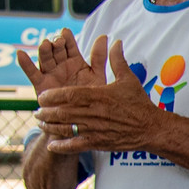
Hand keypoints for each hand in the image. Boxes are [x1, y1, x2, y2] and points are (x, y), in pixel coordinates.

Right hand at [15, 29, 101, 97]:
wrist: (81, 120)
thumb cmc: (91, 97)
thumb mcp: (97, 76)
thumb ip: (99, 58)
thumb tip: (105, 36)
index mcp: (75, 61)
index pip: (70, 45)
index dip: (67, 38)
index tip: (65, 32)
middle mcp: (61, 65)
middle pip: (56, 50)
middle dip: (56, 43)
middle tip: (58, 41)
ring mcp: (50, 74)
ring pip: (45, 59)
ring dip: (44, 50)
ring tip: (45, 45)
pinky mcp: (41, 85)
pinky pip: (32, 73)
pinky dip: (25, 64)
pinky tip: (20, 54)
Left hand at [32, 38, 165, 154]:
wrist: (151, 128)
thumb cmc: (139, 103)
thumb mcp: (128, 79)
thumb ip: (117, 60)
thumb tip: (116, 42)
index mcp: (97, 96)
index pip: (68, 95)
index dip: (52, 96)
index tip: (42, 97)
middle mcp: (93, 113)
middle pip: (62, 112)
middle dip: (46, 112)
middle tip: (37, 112)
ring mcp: (95, 129)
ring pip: (66, 129)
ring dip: (50, 127)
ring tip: (42, 124)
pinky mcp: (99, 143)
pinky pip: (76, 145)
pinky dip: (62, 146)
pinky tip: (52, 145)